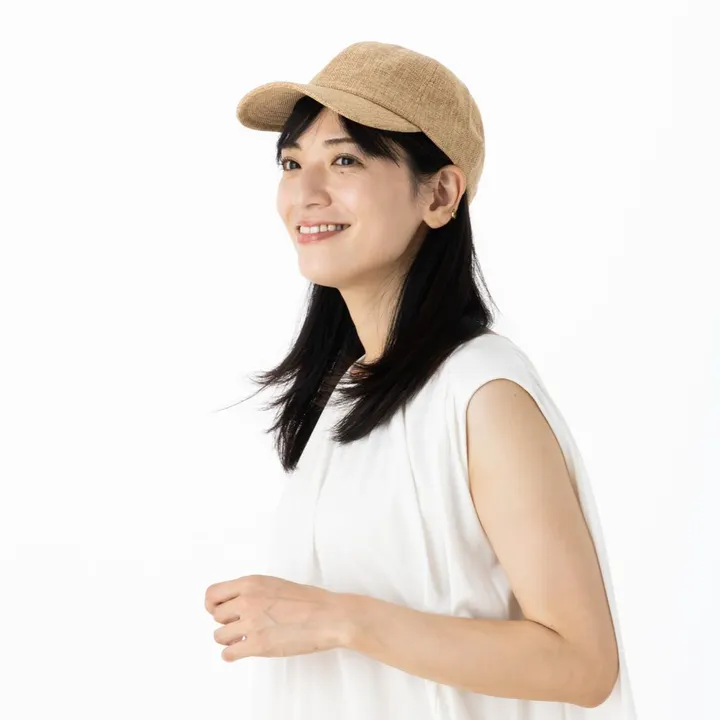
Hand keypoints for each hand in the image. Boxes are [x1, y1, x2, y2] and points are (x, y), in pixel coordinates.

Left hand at [205, 574, 351, 661]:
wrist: (329, 616)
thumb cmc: (310, 600)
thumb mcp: (275, 584)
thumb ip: (252, 591)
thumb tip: (236, 602)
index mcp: (251, 583)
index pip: (212, 594)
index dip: (213, 605)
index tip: (221, 611)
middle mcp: (247, 600)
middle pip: (215, 616)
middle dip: (226, 622)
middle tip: (239, 625)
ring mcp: (251, 623)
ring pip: (219, 636)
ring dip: (230, 639)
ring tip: (244, 638)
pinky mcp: (258, 645)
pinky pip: (229, 653)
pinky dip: (232, 654)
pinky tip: (243, 651)